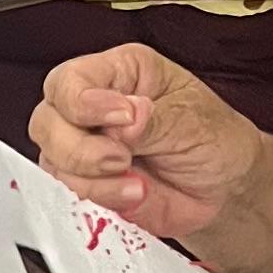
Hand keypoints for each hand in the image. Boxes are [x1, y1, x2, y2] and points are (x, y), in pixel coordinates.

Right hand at [28, 43, 263, 251]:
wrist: (225, 192)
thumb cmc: (215, 141)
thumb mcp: (194, 121)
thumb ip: (155, 120)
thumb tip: (124, 121)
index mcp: (120, 73)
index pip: (71, 80)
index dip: (85, 103)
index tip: (123, 119)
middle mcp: (92, 106)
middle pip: (47, 121)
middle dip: (80, 149)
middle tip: (122, 159)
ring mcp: (83, 146)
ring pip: (52, 161)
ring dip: (93, 180)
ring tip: (137, 184)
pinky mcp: (85, 183)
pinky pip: (67, 193)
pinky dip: (98, 199)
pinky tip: (132, 195)